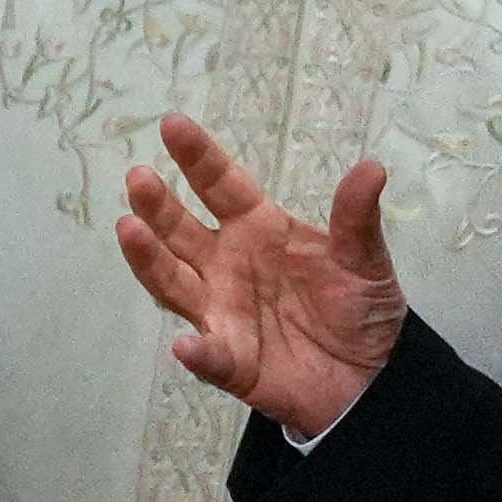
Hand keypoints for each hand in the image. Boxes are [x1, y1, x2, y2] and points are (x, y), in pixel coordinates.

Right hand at [116, 116, 408, 438]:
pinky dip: (198, 353)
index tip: (172, 124)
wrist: (372, 376)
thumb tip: (372, 168)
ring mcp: (222, 312)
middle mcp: (227, 265)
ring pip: (174, 284)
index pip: (221, 185)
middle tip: (140, 178)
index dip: (197, 157)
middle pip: (182, 231)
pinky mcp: (231, 362)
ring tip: (129, 230)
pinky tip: (186, 345)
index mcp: (258, 229)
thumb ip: (356, 219)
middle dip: (158, 206)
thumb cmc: (360, 307)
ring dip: (151, 260)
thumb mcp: (364, 260)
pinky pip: (210, 357)